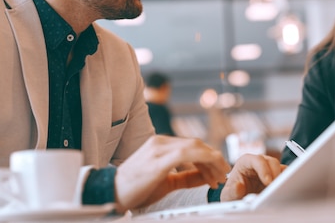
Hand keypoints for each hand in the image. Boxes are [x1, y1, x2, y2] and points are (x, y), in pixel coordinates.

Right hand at [114, 135, 230, 212]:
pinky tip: (209, 174)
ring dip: (211, 162)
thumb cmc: (135, 189)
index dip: (210, 158)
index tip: (219, 172)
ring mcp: (159, 147)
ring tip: (218, 178)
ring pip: (195, 147)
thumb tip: (207, 176)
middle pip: (197, 144)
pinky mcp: (158, 158)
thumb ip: (187, 177)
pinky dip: (203, 161)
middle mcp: (161, 141)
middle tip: (223, 176)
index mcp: (161, 144)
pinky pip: (187, 153)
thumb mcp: (166, 182)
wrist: (111, 193)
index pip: (193, 145)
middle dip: (214, 160)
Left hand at [220, 154, 284, 201]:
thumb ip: (232, 191)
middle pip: (272, 162)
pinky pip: (286, 174)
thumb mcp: (228, 194)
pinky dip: (286, 181)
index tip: (268, 182)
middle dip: (275, 175)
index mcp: (246, 161)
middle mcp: (259, 162)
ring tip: (279, 191)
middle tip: (276, 189)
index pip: (257, 160)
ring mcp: (269, 168)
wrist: (239, 198)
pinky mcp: (276, 174)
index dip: (264, 169)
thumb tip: (238, 186)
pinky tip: (282, 190)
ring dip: (282, 178)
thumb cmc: (233, 193)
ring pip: (281, 167)